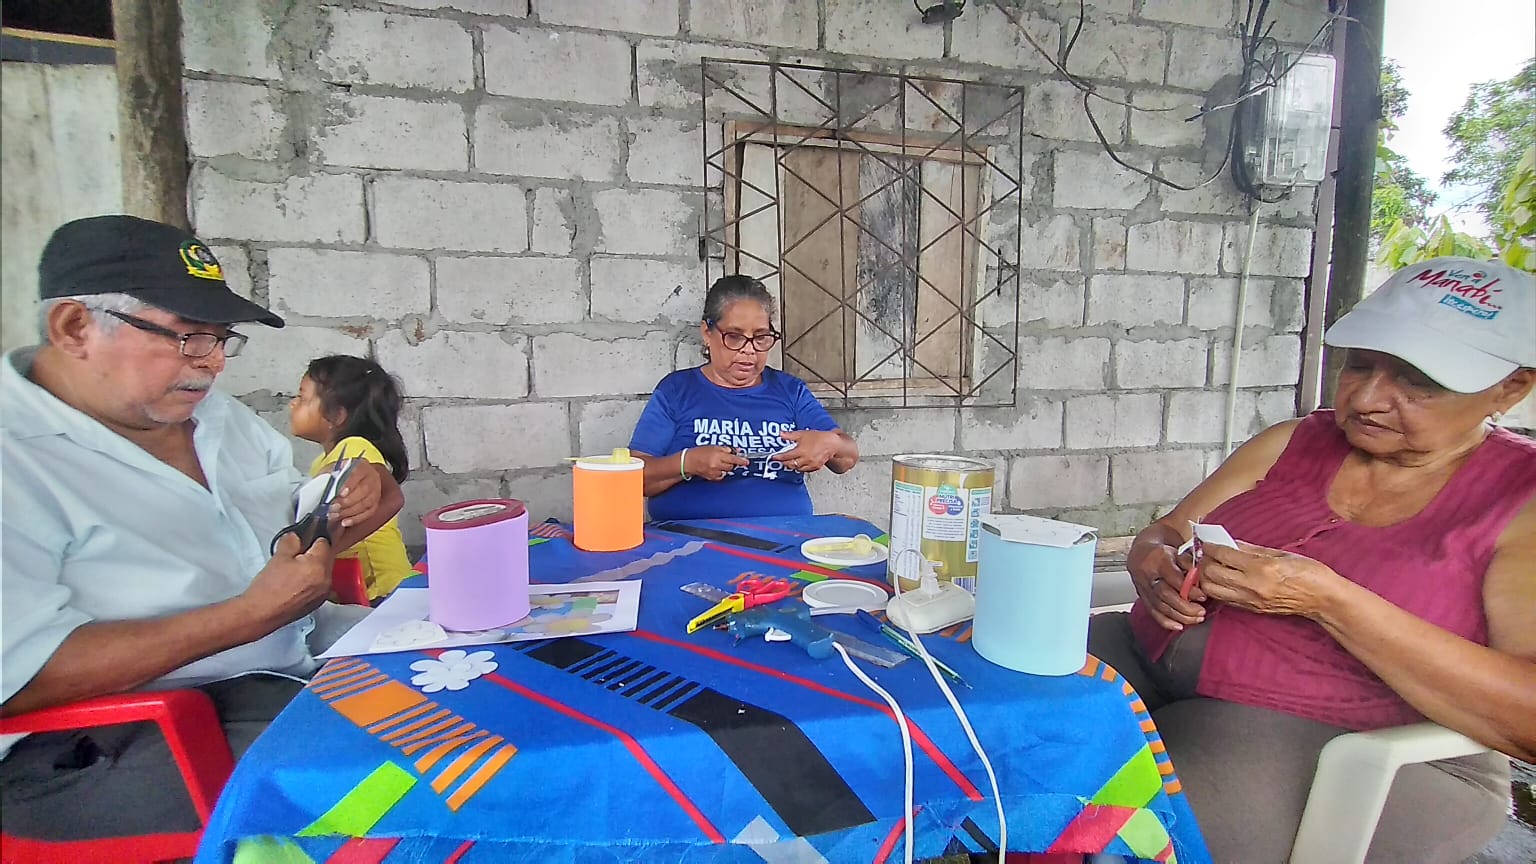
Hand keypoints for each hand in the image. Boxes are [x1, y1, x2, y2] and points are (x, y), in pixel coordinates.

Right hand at [243, 533, 334, 624]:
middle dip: (314, 553)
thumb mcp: (279, 557)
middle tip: (296, 554)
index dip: (313, 537)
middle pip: (326, 557)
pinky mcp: (318, 602)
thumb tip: (298, 535)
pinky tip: (297, 581)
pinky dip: (313, 579)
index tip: (306, 537)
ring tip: (294, 569)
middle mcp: (326, 580)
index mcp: (318, 566)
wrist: (260, 613)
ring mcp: (324, 593)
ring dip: (314, 566)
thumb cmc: (268, 588)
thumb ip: (292, 541)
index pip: (324, 543)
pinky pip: (321, 583)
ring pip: (324, 570)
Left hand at [329, 460, 383, 528]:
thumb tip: (323, 484)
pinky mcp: (375, 504)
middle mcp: (372, 478)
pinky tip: (345, 522)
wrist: (349, 480)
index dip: (350, 484)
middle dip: (348, 501)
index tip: (340, 493)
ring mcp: (375, 492)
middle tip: (333, 507)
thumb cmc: (340, 475)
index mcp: (362, 466)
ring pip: (366, 504)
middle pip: (364, 490)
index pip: (358, 473)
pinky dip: (356, 519)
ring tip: (335, 515)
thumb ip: (329, 475)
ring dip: (349, 512)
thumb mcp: (332, 470)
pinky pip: (368, 513)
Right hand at [684, 446, 748, 481]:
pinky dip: (721, 472)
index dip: (741, 460)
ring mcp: (715, 472)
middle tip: (728, 458)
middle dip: (732, 462)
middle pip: (731, 466)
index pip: (733, 459)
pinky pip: (722, 475)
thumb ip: (726, 449)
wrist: (688, 462)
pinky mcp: (712, 478)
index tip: (747, 462)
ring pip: (727, 471)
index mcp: (717, 455)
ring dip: (726, 467)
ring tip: (719, 462)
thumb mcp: (713, 447)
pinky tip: (715, 468)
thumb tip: (736, 451)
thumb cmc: (699, 452)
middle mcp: (717, 465)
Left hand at [774, 429, 840, 472]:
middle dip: (784, 462)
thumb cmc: (819, 438)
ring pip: (797, 468)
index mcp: (801, 451)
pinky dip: (800, 468)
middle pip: (790, 464)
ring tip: (789, 462)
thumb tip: (781, 434)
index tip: (774, 457)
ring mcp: (810, 464)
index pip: (786, 456)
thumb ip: (790, 435)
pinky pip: (805, 470)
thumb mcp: (803, 434)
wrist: (832, 444)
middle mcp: (805, 459)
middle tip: (781, 460)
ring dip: (792, 466)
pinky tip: (799, 464)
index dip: (779, 457)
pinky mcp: (815, 467)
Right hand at [1127, 538, 1206, 630]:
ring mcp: (1142, 586)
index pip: (1173, 578)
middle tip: (1201, 612)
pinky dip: (1166, 621)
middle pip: (1164, 594)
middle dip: (1185, 607)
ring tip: (1195, 619)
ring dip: (1179, 616)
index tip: (1203, 596)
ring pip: (1159, 606)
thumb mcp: (1179, 550)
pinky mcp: (1141, 596)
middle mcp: (1148, 573)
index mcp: (1158, 558)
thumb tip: (1201, 579)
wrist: (1141, 552)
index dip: (1189, 590)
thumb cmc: (1164, 552)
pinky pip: (1152, 612)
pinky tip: (1178, 626)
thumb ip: (1190, 564)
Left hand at [1198, 542, 1335, 618]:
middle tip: (1208, 555)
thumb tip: (1230, 543)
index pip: (1223, 556)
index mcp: (1261, 568)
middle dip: (1204, 562)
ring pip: (1213, 590)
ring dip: (1207, 578)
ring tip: (1213, 568)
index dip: (1210, 547)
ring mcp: (1251, 600)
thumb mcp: (1281, 553)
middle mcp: (1252, 586)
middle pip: (1211, 574)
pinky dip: (1218, 589)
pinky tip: (1224, 580)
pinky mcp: (1252, 610)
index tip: (1206, 542)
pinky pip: (1224, 600)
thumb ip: (1251, 549)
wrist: (1324, 600)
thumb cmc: (1309, 573)